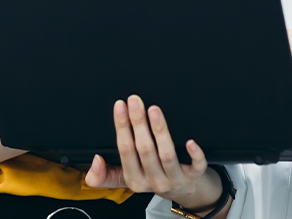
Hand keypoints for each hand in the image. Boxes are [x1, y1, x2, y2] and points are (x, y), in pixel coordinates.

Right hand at [84, 95, 220, 209]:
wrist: (186, 191)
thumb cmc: (154, 178)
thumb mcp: (126, 179)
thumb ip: (104, 175)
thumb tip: (94, 160)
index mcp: (135, 180)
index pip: (125, 151)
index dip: (122, 127)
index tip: (120, 106)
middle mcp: (154, 181)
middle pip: (144, 150)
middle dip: (138, 122)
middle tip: (135, 101)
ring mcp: (175, 179)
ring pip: (167, 155)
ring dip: (160, 131)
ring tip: (154, 110)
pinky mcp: (195, 177)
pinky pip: (196, 166)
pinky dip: (194, 154)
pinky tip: (190, 141)